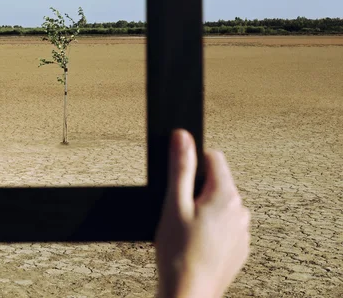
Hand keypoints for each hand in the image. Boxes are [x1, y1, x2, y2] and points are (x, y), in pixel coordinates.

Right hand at [155, 130, 249, 297]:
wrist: (188, 295)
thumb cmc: (178, 253)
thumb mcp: (173, 204)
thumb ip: (181, 167)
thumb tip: (183, 136)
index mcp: (225, 195)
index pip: (213, 157)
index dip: (192, 164)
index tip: (180, 182)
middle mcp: (240, 211)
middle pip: (217, 182)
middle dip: (197, 190)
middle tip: (179, 213)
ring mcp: (242, 231)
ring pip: (220, 205)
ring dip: (205, 210)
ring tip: (186, 232)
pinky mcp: (239, 249)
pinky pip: (225, 227)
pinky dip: (211, 230)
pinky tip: (196, 245)